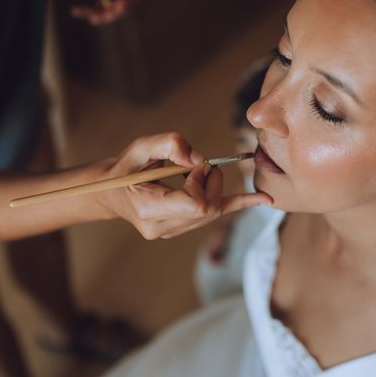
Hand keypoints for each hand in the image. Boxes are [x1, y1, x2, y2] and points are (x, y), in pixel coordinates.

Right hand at [99, 133, 272, 239]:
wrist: (112, 191)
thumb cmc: (126, 167)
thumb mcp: (140, 148)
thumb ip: (169, 144)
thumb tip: (199, 158)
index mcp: (148, 210)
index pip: (194, 203)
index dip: (201, 182)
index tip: (191, 166)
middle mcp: (161, 228)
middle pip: (208, 209)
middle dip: (212, 182)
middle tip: (201, 165)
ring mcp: (171, 232)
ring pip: (213, 212)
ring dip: (216, 188)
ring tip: (202, 171)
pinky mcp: (181, 229)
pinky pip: (215, 216)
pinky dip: (239, 203)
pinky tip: (263, 200)